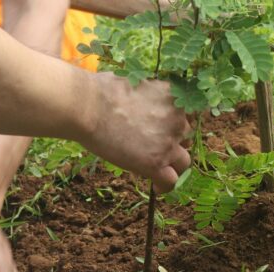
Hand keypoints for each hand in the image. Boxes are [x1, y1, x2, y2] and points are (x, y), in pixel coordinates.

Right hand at [86, 73, 190, 192]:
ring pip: (183, 162)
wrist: (87, 106)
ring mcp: (169, 142)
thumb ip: (147, 97)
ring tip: (154, 169)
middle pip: (186, 138)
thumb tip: (141, 105)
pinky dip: (165, 187)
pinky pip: (171, 181)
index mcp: (174, 97)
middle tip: (153, 149)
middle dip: (173, 144)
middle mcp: (178, 119)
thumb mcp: (134, 82)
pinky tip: (156, 188)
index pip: (186, 117)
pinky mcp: (155, 163)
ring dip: (170, 165)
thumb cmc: (99, 91)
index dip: (174, 126)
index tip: (162, 132)